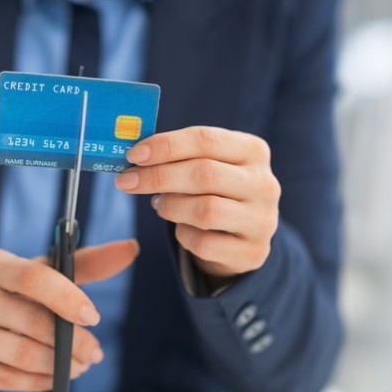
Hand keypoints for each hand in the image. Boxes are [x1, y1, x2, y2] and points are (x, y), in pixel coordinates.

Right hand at [0, 240, 139, 391]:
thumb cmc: (11, 295)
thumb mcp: (42, 273)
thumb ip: (86, 262)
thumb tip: (130, 248)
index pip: (33, 277)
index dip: (68, 299)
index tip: (95, 317)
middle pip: (34, 322)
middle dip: (74, 343)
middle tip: (95, 354)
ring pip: (23, 355)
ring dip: (60, 366)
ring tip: (79, 366)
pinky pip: (6, 381)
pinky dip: (37, 382)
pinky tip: (52, 378)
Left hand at [115, 126, 279, 281]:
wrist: (243, 237)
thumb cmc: (216, 192)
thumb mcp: (207, 165)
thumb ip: (179, 156)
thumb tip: (135, 155)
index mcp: (253, 151)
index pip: (205, 140)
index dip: (166, 145)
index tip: (133, 154)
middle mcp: (264, 184)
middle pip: (204, 174)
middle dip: (159, 177)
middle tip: (127, 181)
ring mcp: (262, 220)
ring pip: (205, 210)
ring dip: (170, 207)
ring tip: (158, 205)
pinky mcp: (252, 251)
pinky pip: (204, 243)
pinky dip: (183, 236)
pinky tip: (181, 229)